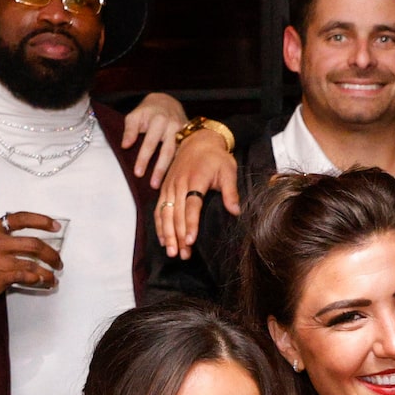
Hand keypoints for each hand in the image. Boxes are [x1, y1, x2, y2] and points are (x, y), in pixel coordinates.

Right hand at [0, 213, 62, 305]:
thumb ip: (4, 238)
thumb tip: (31, 243)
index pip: (22, 218)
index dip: (42, 221)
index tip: (55, 226)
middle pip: (34, 243)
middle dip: (51, 254)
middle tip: (58, 261)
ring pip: (33, 263)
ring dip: (48, 271)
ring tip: (53, 277)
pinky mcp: (0, 276)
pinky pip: (26, 277)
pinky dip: (38, 280)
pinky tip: (43, 282)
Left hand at [121, 93, 186, 184]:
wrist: (166, 102)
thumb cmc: (147, 111)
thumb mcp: (135, 115)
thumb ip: (130, 130)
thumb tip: (125, 145)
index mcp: (159, 120)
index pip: (150, 143)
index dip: (143, 158)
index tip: (138, 173)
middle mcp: (173, 126)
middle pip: (166, 150)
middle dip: (159, 169)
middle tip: (153, 185)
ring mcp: (183, 132)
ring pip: (177, 153)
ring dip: (170, 170)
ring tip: (162, 185)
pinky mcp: (189, 137)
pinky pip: (184, 153)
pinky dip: (179, 166)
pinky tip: (174, 178)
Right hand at [152, 130, 242, 255]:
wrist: (198, 140)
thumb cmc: (216, 157)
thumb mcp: (228, 170)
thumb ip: (230, 191)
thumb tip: (236, 211)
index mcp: (195, 179)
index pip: (192, 205)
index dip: (190, 224)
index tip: (191, 240)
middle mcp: (179, 184)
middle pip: (176, 214)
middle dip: (178, 236)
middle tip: (181, 254)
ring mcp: (169, 186)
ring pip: (165, 213)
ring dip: (167, 234)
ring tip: (172, 252)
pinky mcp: (164, 188)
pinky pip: (158, 209)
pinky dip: (159, 225)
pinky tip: (163, 240)